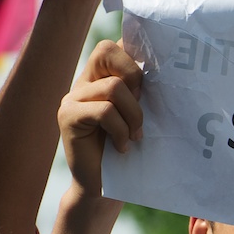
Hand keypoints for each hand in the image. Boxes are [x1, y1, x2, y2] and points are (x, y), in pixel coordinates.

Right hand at [57, 40, 143, 198]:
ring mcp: (73, 97)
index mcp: (102, 77)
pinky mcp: (67, 116)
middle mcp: (85, 82)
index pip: (116, 45)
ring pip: (113, 86)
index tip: (151, 78)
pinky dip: (120, 130)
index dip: (136, 52)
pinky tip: (122, 147)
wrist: (103, 187)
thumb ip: (143, 92)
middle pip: (108, 50)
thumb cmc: (129, 150)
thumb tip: (167, 69)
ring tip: (136, 136)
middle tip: (143, 105)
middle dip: (135, 75)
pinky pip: (104, 111)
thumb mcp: (140, 116)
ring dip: (133, 114)